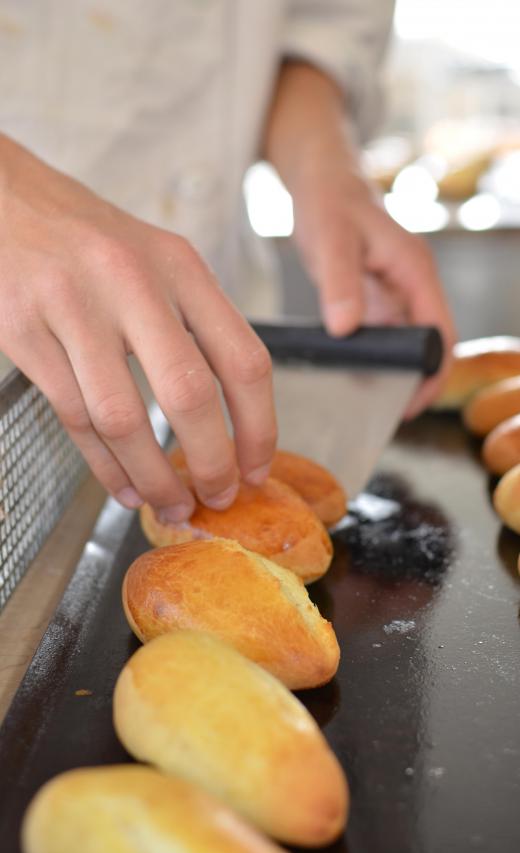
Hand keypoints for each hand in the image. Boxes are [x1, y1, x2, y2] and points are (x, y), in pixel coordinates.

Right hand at [0, 136, 275, 518]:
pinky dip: (103, 464)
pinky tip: (121, 485)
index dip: (259, 427)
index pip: (243, 358)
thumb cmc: (91, 240)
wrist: (7, 199)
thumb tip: (231, 420)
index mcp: (180, 266)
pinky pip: (73, 416)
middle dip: (210, 462)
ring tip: (169, 504)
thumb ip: (196, 326)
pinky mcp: (24, 330)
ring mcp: (73, 305)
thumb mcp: (159, 261)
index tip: (257, 468)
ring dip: (152, 476)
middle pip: (189, 393)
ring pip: (123, 417)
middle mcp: (132, 281)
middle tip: (216, 497)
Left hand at [264, 61, 455, 416]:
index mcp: (414, 269)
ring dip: (394, 370)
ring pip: (406, 340)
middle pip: (428, 342)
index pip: (441, 333)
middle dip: (415, 379)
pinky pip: (384, 331)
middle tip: (385, 412)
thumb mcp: (330, 240)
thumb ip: (340, 284)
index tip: (411, 403)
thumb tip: (347, 330)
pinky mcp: (376, 292)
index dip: (433, 372)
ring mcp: (395, 288)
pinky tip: (351, 371)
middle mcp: (412, 281)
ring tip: (366, 401)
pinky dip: (374, 354)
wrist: (319, 176)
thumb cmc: (328, 200)